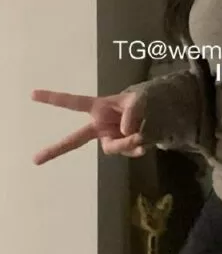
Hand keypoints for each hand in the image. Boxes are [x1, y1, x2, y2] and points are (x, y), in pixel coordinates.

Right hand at [31, 88, 147, 164]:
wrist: (157, 114)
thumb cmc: (141, 101)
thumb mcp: (140, 99)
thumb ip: (132, 111)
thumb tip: (124, 132)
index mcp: (98, 108)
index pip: (73, 102)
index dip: (54, 98)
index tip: (32, 94)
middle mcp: (99, 125)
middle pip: (75, 139)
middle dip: (56, 149)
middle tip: (35, 160)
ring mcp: (108, 138)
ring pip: (111, 147)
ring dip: (125, 143)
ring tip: (141, 135)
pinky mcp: (120, 148)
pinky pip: (125, 152)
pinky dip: (136, 149)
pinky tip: (144, 144)